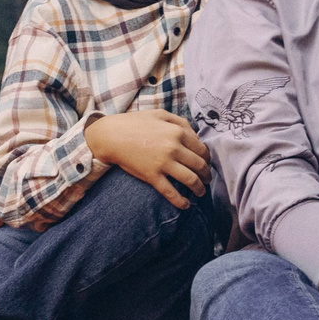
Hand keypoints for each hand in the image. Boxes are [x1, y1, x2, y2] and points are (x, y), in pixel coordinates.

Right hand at [85, 109, 208, 207]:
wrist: (111, 136)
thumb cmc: (135, 123)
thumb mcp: (160, 114)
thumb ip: (180, 122)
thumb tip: (196, 137)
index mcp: (177, 132)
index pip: (201, 149)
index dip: (207, 158)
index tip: (206, 163)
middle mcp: (174, 148)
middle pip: (199, 165)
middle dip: (206, 174)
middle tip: (207, 179)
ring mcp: (163, 163)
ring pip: (191, 180)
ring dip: (199, 188)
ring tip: (201, 192)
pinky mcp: (152, 176)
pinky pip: (171, 192)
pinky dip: (181, 201)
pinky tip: (185, 205)